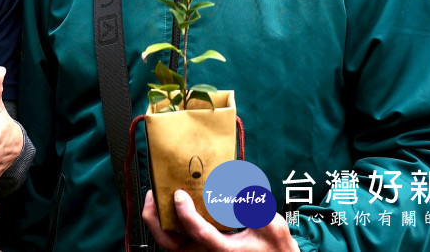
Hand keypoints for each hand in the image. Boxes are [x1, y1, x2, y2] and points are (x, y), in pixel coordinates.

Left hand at [142, 190, 299, 250]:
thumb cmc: (276, 247)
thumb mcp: (272, 225)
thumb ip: (257, 206)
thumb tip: (239, 184)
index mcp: (225, 250)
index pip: (198, 233)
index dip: (186, 213)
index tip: (179, 195)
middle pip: (171, 244)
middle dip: (155, 219)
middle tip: (153, 195)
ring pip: (171, 244)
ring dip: (159, 221)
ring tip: (157, 198)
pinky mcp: (202, 251)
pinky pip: (178, 241)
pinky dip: (170, 225)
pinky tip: (171, 207)